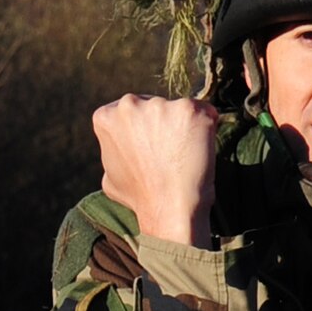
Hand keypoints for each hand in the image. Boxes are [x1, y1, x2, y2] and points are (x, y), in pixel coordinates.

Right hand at [93, 94, 217, 246]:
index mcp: (106, 116)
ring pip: (177, 109)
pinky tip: (199, 151)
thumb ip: (113, 151)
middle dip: (160, 123)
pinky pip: (203, 113)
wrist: (168, 206)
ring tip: (183, 156)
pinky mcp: (190, 109)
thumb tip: (122, 147)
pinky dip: (205, 128)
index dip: (140, 129)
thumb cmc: (139, 196)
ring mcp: (162, 105)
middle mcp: (130, 104)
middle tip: (167, 152)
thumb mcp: (108, 174)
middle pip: (152, 106)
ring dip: (182, 127)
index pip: (127, 112)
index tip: (148, 147)